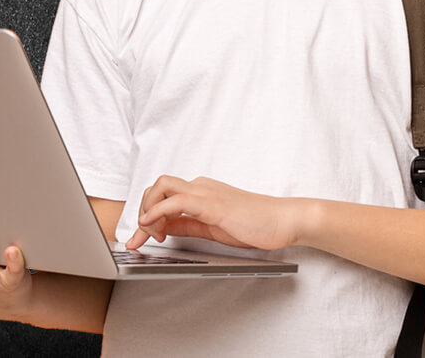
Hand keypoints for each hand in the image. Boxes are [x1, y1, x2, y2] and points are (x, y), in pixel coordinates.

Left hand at [124, 175, 301, 251]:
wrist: (284, 220)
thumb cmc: (255, 223)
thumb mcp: (212, 227)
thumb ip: (188, 224)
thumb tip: (165, 227)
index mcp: (200, 192)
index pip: (162, 195)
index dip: (146, 214)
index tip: (140, 237)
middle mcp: (199, 187)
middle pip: (157, 187)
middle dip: (142, 210)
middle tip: (142, 236)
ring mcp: (205, 193)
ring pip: (161, 187)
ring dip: (147, 209)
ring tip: (149, 233)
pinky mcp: (212, 204)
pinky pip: (176, 201)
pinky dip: (158, 211)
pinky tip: (152, 225)